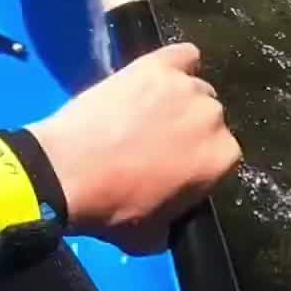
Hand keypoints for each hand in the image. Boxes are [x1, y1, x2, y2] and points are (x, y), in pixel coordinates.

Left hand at [29, 43, 241, 254]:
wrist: (68, 170)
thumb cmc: (114, 208)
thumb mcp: (157, 237)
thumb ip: (180, 217)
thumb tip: (176, 209)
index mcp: (222, 159)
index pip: (221, 156)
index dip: (197, 164)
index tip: (175, 169)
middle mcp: (213, 117)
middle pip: (209, 118)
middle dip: (189, 130)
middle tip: (156, 141)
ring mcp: (184, 86)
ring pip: (193, 89)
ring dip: (178, 101)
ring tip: (146, 112)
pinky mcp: (155, 64)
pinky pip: (183, 54)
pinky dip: (178, 63)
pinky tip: (160, 75)